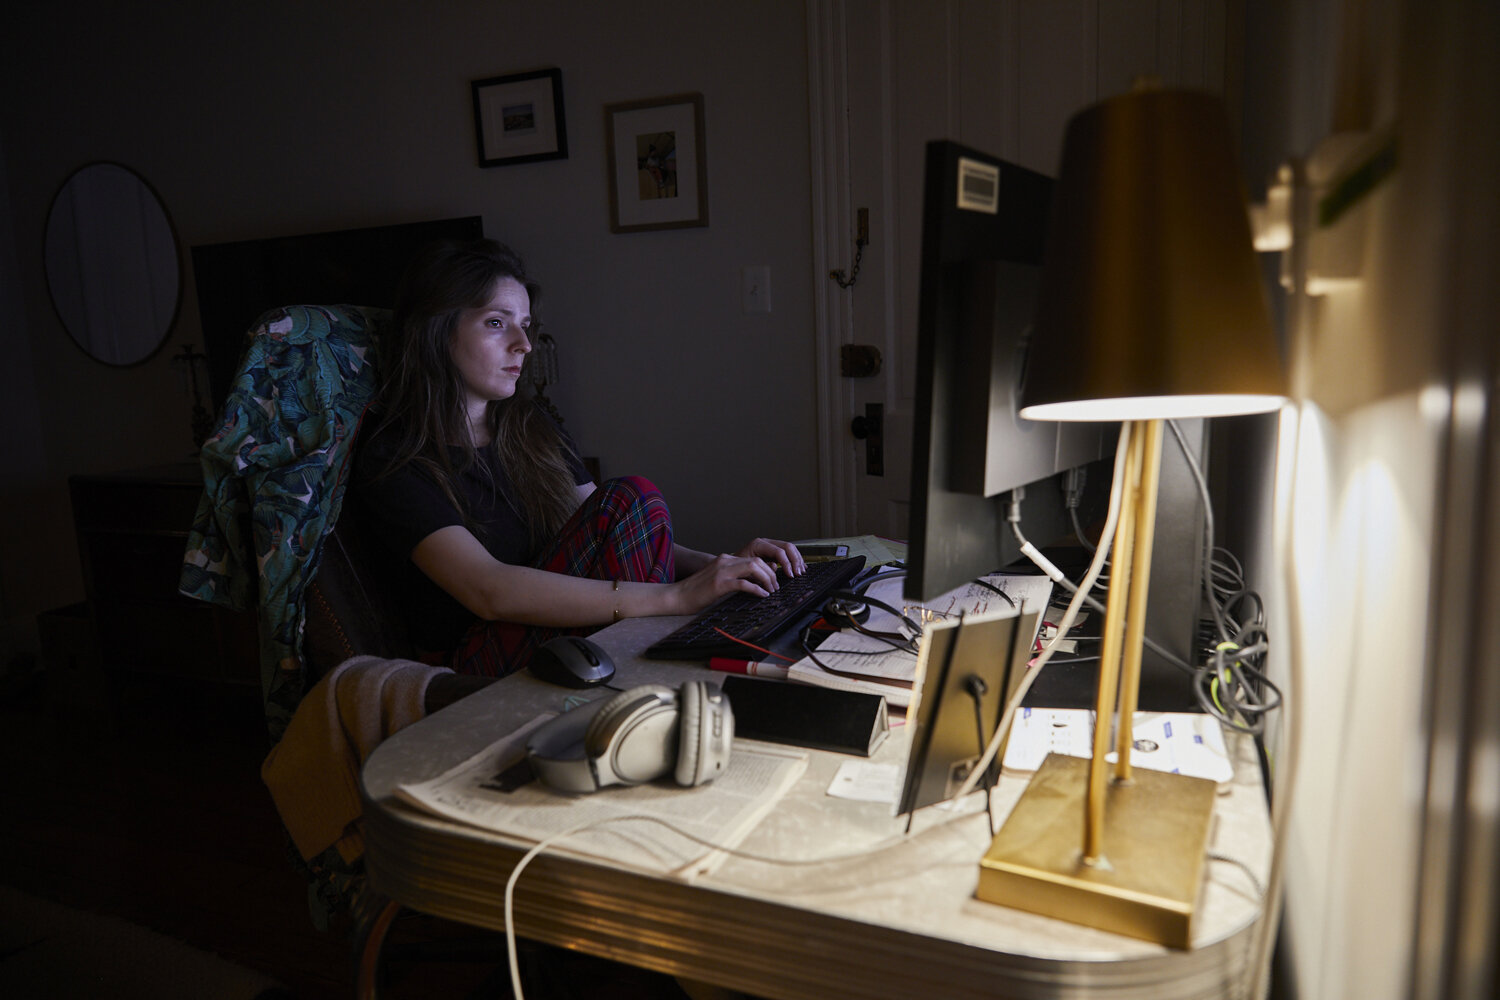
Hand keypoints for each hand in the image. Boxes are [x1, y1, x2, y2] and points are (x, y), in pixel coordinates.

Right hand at [669, 552, 783, 613]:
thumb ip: (733, 577)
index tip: (773, 581)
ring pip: (753, 568)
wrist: (676, 596)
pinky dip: (757, 589)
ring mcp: (721, 571)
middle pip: (756, 561)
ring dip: (766, 579)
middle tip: (775, 587)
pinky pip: (744, 583)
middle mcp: (724, 561)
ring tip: (771, 590)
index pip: (753, 558)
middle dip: (770, 574)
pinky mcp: (718, 584)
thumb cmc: (696, 592)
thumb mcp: (717, 580)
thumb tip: (753, 584)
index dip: (767, 569)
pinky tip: (762, 595)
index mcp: (724, 559)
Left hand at [733, 537, 806, 577]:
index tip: (790, 575)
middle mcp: (765, 542)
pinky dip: (795, 559)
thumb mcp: (747, 570)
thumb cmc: (736, 568)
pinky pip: (787, 552)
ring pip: (790, 548)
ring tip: (801, 571)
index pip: (779, 551)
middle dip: (795, 560)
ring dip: (797, 559)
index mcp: (758, 544)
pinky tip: (799, 567)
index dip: (787, 563)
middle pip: (787, 547)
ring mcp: (769, 545)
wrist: (730, 566)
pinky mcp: (772, 550)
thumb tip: (775, 567)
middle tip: (798, 573)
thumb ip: (761, 568)